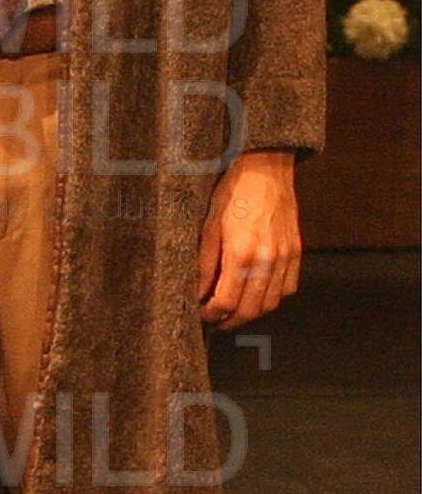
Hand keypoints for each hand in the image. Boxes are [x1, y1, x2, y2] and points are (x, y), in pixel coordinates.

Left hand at [199, 151, 301, 327]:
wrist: (265, 171)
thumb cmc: (231, 194)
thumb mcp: (207, 226)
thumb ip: (203, 264)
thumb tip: (197, 292)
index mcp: (241, 253)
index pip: (227, 301)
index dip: (212, 314)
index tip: (201, 316)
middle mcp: (268, 260)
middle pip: (251, 309)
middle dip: (230, 321)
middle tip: (214, 322)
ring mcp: (286, 258)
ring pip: (271, 303)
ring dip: (251, 313)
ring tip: (232, 311)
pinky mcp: (297, 253)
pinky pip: (287, 288)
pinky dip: (270, 298)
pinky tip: (255, 293)